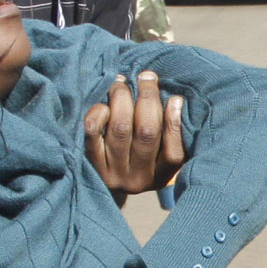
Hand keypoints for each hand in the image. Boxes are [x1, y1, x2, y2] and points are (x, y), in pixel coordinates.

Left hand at [82, 72, 188, 197]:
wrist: (100, 191)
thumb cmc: (138, 160)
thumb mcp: (158, 156)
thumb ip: (168, 133)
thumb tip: (175, 100)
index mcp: (161, 176)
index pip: (173, 151)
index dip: (174, 121)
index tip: (175, 98)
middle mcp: (138, 178)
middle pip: (147, 132)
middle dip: (148, 97)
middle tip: (146, 77)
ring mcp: (113, 173)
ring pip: (120, 128)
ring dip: (122, 97)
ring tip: (122, 81)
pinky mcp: (91, 164)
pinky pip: (93, 132)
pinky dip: (99, 111)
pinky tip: (105, 102)